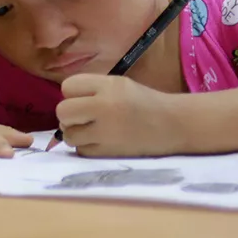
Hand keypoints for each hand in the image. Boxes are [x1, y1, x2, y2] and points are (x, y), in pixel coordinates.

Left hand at [55, 75, 184, 157]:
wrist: (175, 125)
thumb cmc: (143, 103)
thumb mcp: (119, 85)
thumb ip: (91, 90)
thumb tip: (63, 103)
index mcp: (109, 86)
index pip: (68, 87)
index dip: (73, 94)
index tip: (85, 99)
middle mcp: (105, 107)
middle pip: (63, 111)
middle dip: (69, 115)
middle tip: (84, 117)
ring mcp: (106, 132)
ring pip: (68, 134)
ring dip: (76, 133)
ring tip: (93, 130)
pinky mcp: (109, 152)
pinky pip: (81, 150)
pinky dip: (87, 147)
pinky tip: (102, 141)